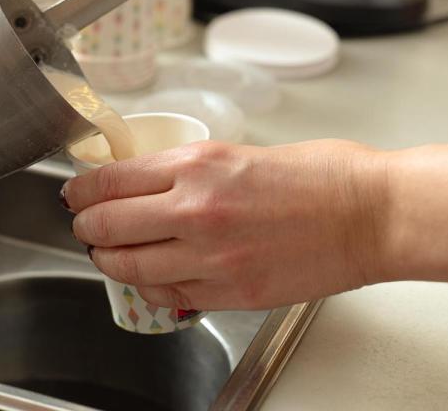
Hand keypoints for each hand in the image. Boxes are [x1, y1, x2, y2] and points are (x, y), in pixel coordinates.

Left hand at [63, 140, 389, 310]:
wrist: (371, 216)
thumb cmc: (323, 178)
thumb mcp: (241, 152)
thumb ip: (189, 170)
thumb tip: (147, 181)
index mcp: (198, 166)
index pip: (110, 181)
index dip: (81, 189)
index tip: (76, 193)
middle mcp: (195, 211)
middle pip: (106, 226)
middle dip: (87, 227)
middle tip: (87, 225)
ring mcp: (209, 257)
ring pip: (128, 267)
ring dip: (111, 260)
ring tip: (111, 253)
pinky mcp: (229, 292)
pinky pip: (167, 296)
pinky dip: (151, 287)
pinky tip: (154, 277)